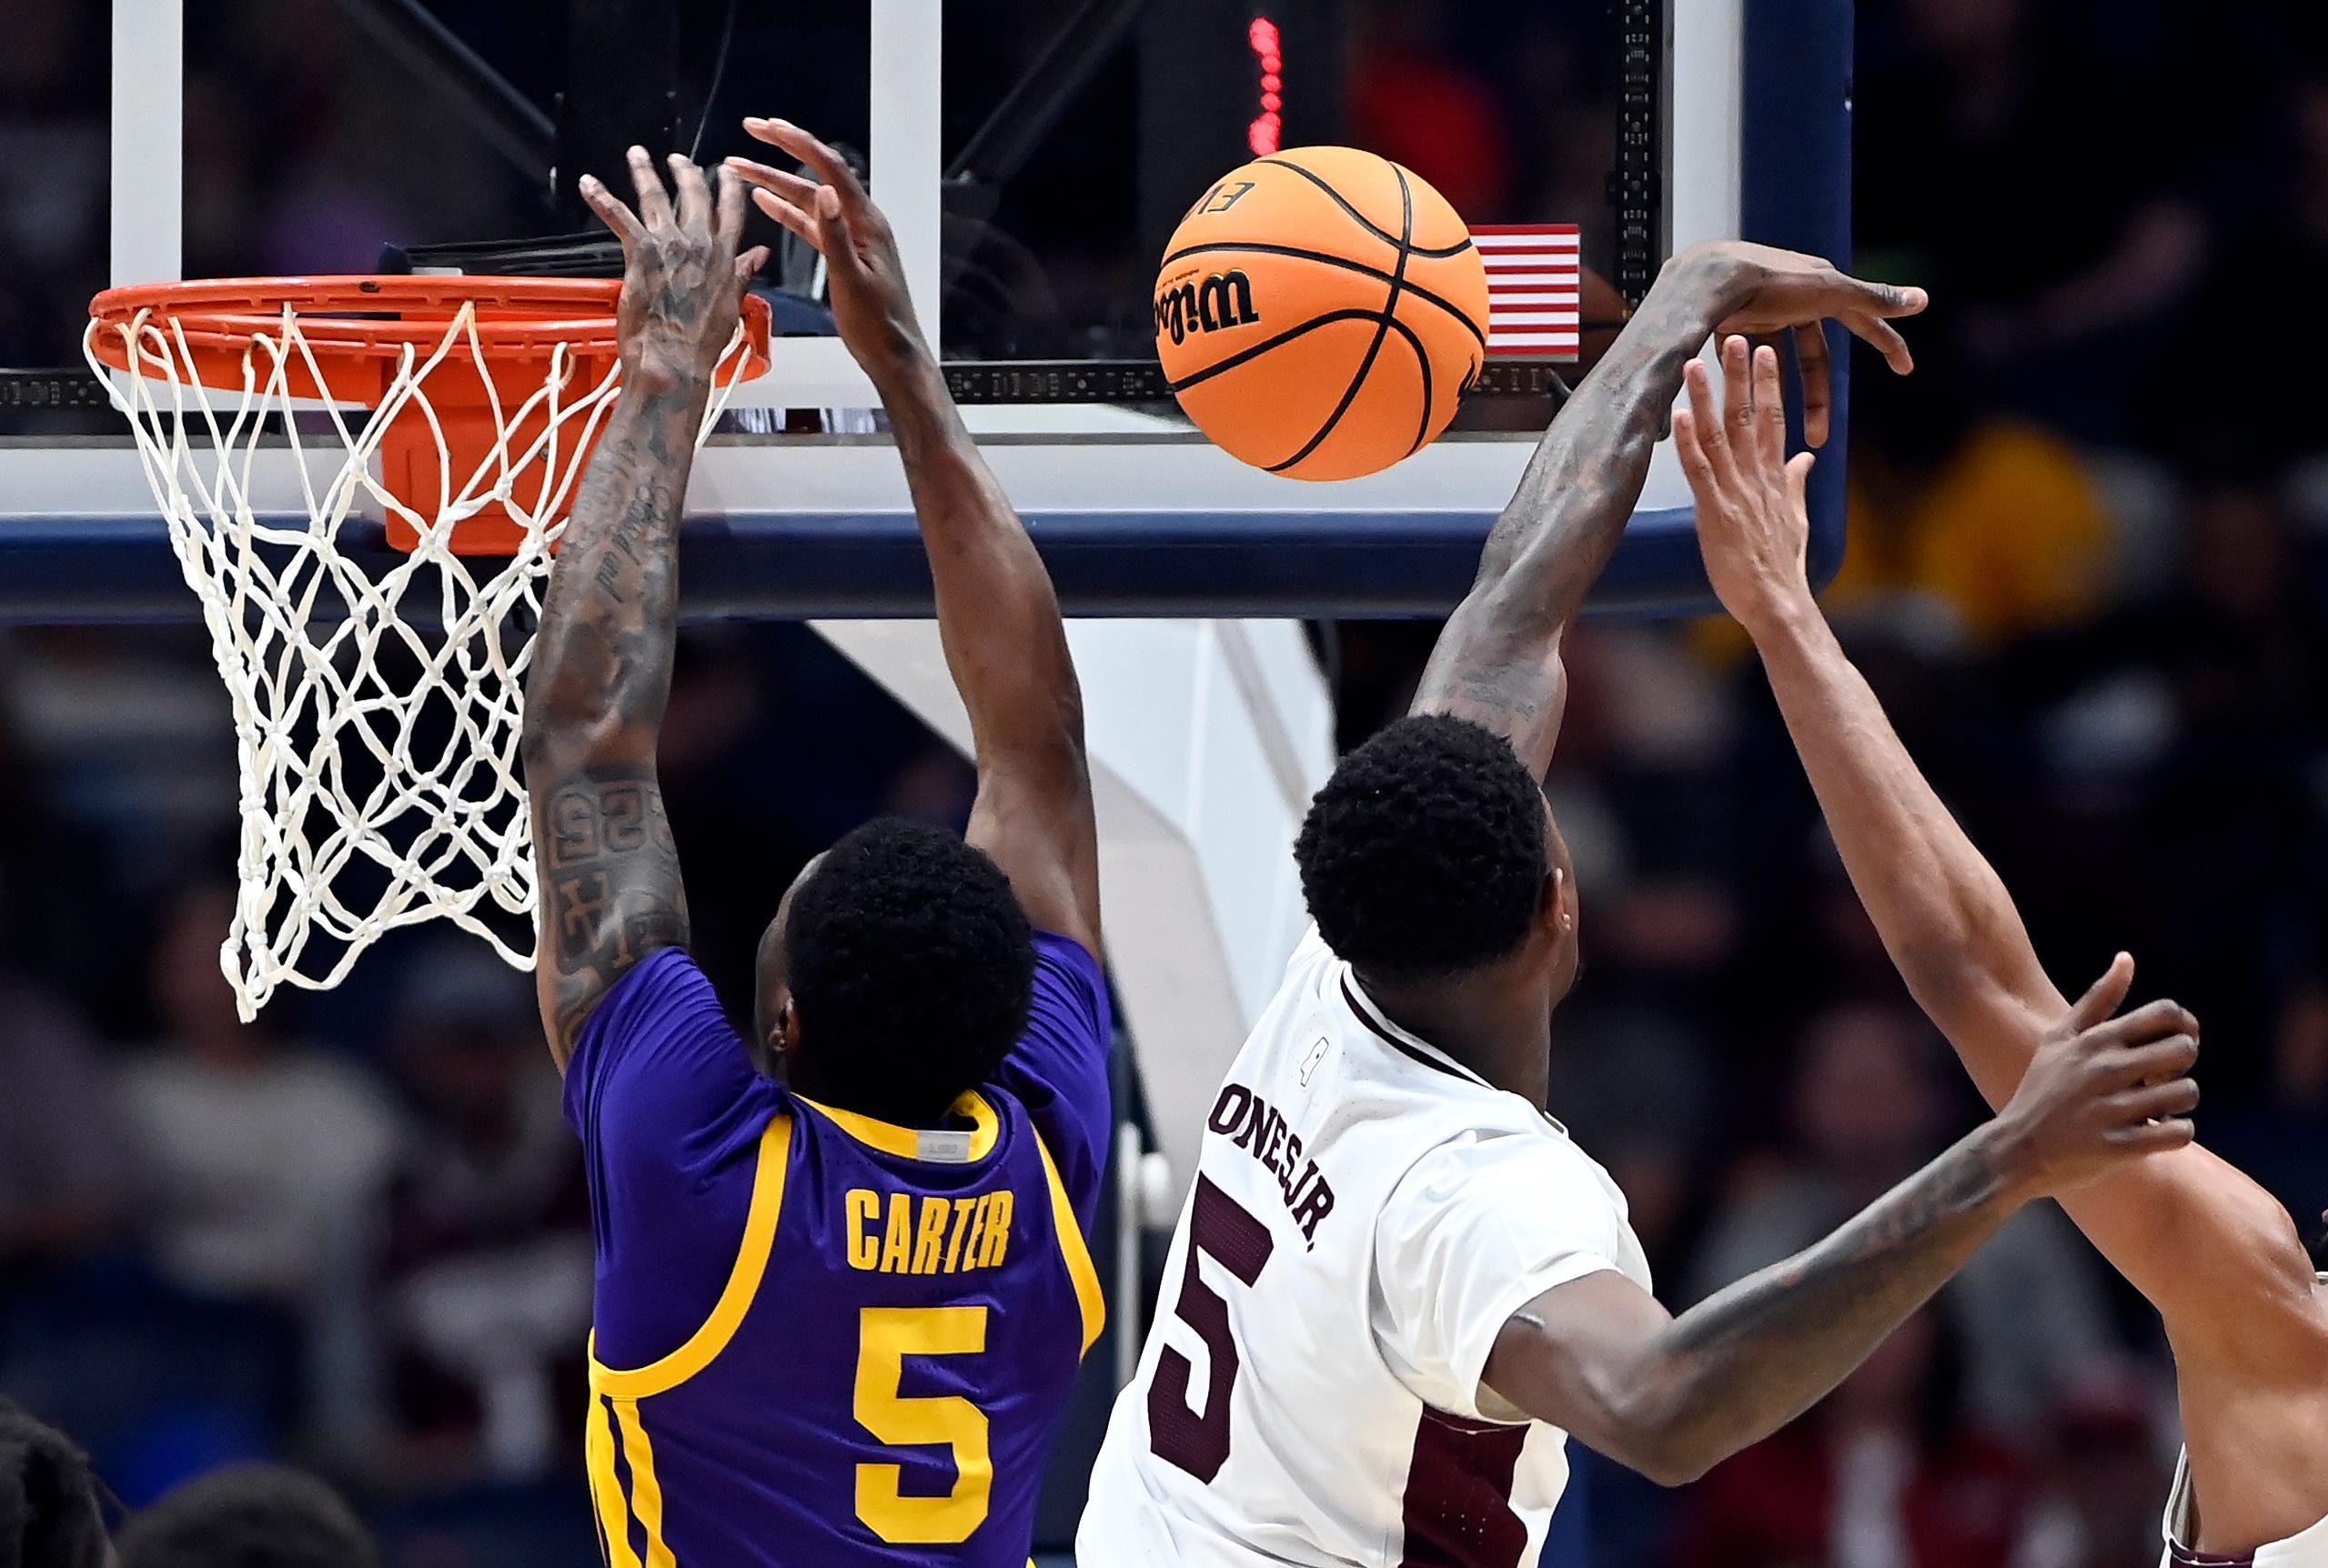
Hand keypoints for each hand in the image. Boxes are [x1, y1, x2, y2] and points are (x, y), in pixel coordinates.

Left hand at [579, 148, 768, 384]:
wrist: (674, 360)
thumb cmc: (701, 343)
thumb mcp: (731, 306)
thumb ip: (743, 274)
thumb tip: (760, 256)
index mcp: (725, 257)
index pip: (732, 211)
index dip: (730, 186)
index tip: (726, 170)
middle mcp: (700, 243)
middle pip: (694, 194)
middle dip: (685, 171)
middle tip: (676, 159)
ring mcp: (670, 245)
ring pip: (656, 196)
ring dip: (644, 171)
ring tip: (637, 155)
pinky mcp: (641, 251)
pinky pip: (618, 216)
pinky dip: (601, 197)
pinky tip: (588, 183)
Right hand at [726, 118, 926, 382]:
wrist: (892, 356)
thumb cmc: (877, 326)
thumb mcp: (852, 281)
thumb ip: (836, 237)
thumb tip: (826, 192)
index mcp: (866, 223)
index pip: (830, 169)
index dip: (798, 143)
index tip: (768, 125)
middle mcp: (860, 222)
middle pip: (817, 175)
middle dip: (782, 151)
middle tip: (751, 129)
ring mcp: (851, 237)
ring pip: (808, 199)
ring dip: (775, 182)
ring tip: (740, 167)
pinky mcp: (842, 254)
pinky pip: (811, 224)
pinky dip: (787, 211)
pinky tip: (764, 201)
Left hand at [1669, 241, 1926, 444]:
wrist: (1710, 280)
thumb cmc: (1771, 283)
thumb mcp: (1828, 292)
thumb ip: (1873, 299)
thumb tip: (1925, 299)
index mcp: (1822, 288)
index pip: (1863, 320)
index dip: (1885, 343)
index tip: (1906, 369)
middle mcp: (1793, 298)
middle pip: (1814, 356)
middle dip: (1817, 399)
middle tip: (1819, 439)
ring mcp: (1759, 311)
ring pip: (1777, 363)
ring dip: (1780, 395)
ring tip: (1772, 428)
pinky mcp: (1727, 322)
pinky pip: (1741, 358)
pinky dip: (1743, 381)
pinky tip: (1741, 406)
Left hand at [1675, 335, 1817, 633]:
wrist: (1778, 603)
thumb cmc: (1782, 568)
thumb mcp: (1796, 520)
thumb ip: (1798, 484)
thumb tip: (1807, 458)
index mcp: (1776, 478)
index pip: (1775, 420)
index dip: (1769, 384)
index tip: (1765, 351)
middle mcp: (1757, 478)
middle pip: (1751, 417)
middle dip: (1742, 376)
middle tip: (1736, 336)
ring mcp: (1736, 493)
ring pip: (1720, 436)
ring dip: (1707, 398)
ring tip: (1697, 362)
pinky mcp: (1715, 513)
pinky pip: (1699, 470)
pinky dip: (1688, 441)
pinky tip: (1678, 415)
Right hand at [1981, 954, 2199, 1201]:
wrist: (2016, 1150)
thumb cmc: (2043, 1089)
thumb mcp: (2061, 1039)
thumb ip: (2099, 998)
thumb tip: (2127, 957)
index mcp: (2095, 1041)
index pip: (2167, 1013)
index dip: (2183, 1026)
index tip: (2169, 1044)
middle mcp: (2105, 1070)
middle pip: (2184, 1050)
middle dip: (2183, 1065)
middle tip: (2162, 1079)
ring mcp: (2111, 1109)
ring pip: (2187, 1093)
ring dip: (2180, 1103)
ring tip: (2157, 1108)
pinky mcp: (2119, 1147)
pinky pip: (2179, 1133)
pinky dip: (2177, 1132)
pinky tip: (2156, 1131)